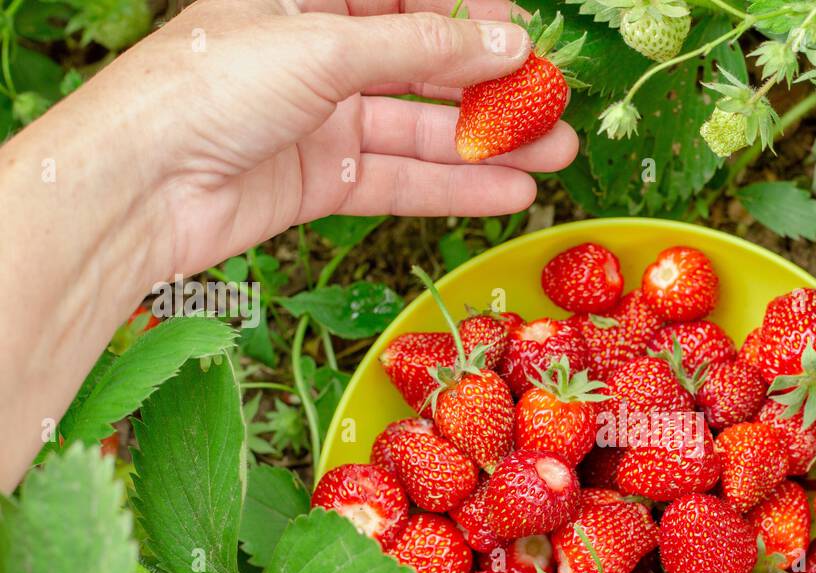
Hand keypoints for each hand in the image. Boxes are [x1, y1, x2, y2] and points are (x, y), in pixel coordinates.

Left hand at [53, 0, 577, 277]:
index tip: (526, 36)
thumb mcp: (327, 47)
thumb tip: (510, 43)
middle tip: (554, 106)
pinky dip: (455, 188)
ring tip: (557, 155)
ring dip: (488, 144)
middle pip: (422, 66)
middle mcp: (318, 55)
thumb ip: (425, 48)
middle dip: (491, 87)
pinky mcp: (322, 180)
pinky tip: (510, 193)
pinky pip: (402, 180)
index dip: (467, 15)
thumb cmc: (213, 86)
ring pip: (421, 129)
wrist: (141, 187)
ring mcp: (322, 120)